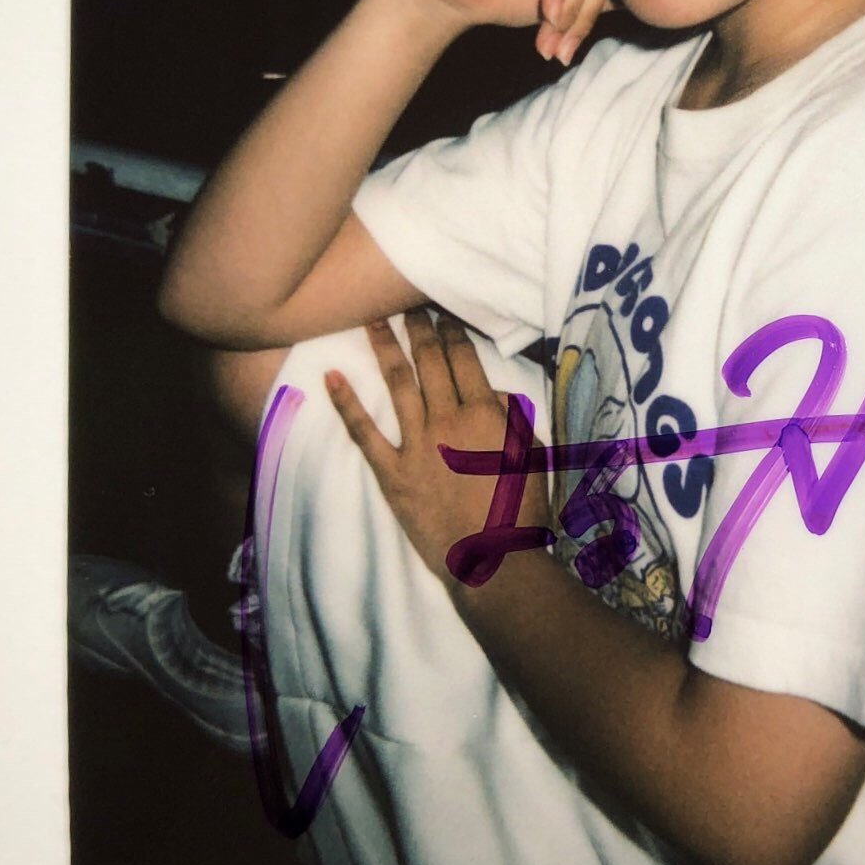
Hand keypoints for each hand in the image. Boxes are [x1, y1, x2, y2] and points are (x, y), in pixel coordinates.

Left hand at [326, 311, 553, 582]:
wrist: (495, 561)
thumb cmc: (522, 510)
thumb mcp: (533, 454)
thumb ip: (512, 416)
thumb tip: (490, 393)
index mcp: (485, 414)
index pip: (464, 358)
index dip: (453, 331)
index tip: (443, 311)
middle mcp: (447, 420)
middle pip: (430, 361)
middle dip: (418, 327)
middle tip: (406, 302)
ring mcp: (416, 445)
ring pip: (397, 383)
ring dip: (384, 346)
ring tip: (372, 319)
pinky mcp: (391, 473)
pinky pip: (363, 433)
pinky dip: (346, 403)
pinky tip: (331, 376)